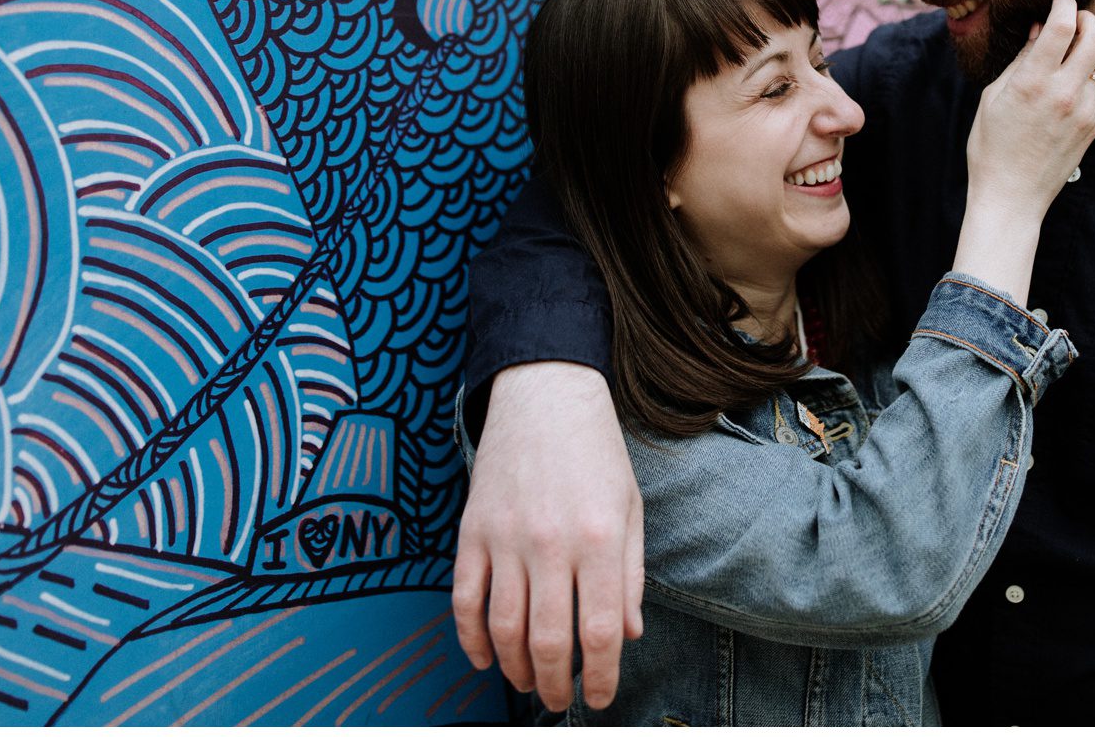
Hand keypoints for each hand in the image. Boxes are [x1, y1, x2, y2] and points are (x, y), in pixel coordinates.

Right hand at [451, 362, 644, 711]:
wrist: (544, 393)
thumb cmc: (596, 452)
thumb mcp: (630, 508)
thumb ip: (631, 575)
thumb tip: (627, 635)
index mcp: (598, 538)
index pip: (599, 631)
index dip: (601, 676)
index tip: (602, 696)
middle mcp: (551, 543)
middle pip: (548, 640)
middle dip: (557, 684)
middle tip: (562, 701)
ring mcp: (505, 537)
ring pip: (503, 628)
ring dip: (516, 669)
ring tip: (530, 684)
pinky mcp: (471, 531)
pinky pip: (464, 599)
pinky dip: (471, 638)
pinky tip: (486, 657)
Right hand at [952, 0, 1094, 302]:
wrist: (1011, 196)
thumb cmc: (990, 146)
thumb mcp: (993, 96)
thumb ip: (1020, 59)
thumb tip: (1041, 30)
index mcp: (1032, 82)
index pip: (1063, 26)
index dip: (1065, 4)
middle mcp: (1063, 93)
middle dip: (1088, 19)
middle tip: (1074, 20)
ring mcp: (1084, 110)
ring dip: (1090, 47)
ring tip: (1068, 54)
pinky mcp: (1093, 125)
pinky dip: (1086, 76)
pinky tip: (1065, 87)